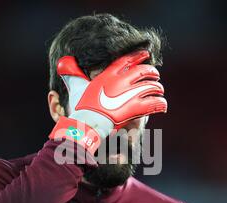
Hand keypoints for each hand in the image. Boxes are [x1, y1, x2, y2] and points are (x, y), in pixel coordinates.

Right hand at [49, 50, 166, 153]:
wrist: (86, 123)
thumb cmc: (80, 108)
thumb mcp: (75, 87)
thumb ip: (72, 74)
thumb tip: (63, 61)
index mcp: (108, 74)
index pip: (127, 60)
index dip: (138, 56)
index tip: (145, 54)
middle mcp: (121, 81)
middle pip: (144, 71)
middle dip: (152, 72)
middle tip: (155, 75)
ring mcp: (130, 94)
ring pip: (152, 87)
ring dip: (158, 89)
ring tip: (160, 91)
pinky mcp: (136, 108)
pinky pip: (154, 103)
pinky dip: (160, 104)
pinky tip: (162, 106)